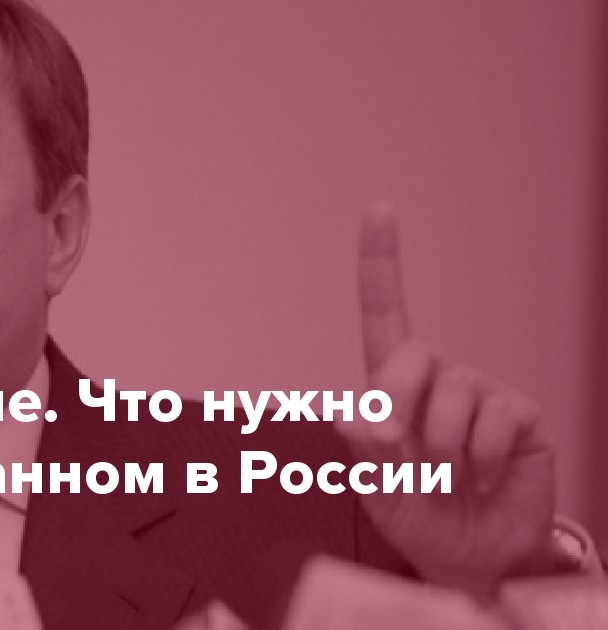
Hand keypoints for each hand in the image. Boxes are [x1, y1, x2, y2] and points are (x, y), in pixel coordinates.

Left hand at [339, 204, 555, 596]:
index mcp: (394, 386)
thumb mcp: (376, 485)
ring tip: (450, 475)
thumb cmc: (417, 513)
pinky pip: (496, 421)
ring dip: (442, 447)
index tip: (380, 208)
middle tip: (399, 446)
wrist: (469, 557)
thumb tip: (348, 414)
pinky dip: (483, 460)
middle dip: (397, 401)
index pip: (385, 315)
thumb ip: (363, 449)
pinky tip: (485, 479)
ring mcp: (482, 393)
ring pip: (452, 395)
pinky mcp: (520, 415)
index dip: (382, 263)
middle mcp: (438, 379)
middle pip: (412, 354)